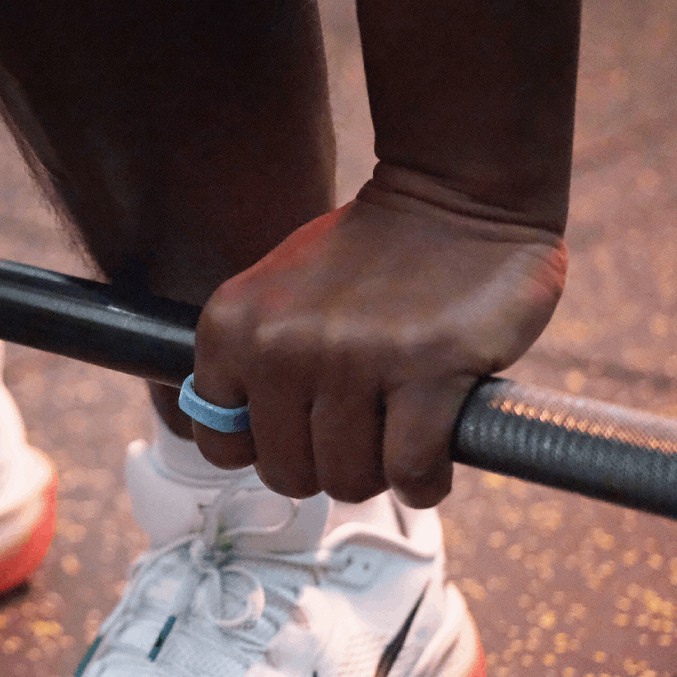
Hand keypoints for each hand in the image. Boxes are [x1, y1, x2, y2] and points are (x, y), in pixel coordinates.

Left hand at [189, 171, 566, 507]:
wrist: (454, 197)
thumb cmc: (369, 257)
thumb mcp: (276, 295)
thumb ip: (248, 363)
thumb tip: (238, 444)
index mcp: (231, 327)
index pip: (222, 445)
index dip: (269, 450)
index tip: (305, 429)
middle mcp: (280, 345)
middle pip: (289, 474)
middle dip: (330, 465)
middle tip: (366, 428)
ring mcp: (351, 359)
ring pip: (349, 479)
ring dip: (381, 471)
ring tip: (402, 427)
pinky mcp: (426, 370)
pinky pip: (409, 473)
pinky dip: (427, 479)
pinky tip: (438, 446)